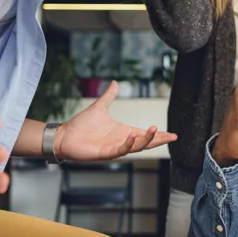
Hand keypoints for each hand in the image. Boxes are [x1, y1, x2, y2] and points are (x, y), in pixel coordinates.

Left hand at [56, 81, 176, 161]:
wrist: (64, 134)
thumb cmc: (81, 124)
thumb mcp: (99, 107)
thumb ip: (109, 96)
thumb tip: (116, 83)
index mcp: (123, 132)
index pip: (145, 134)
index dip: (158, 135)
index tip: (173, 135)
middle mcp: (121, 141)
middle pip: (145, 143)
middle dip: (159, 140)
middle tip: (172, 137)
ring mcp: (114, 147)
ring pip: (136, 147)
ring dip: (146, 140)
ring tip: (155, 130)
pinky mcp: (105, 153)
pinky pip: (120, 150)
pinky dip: (128, 144)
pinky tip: (133, 136)